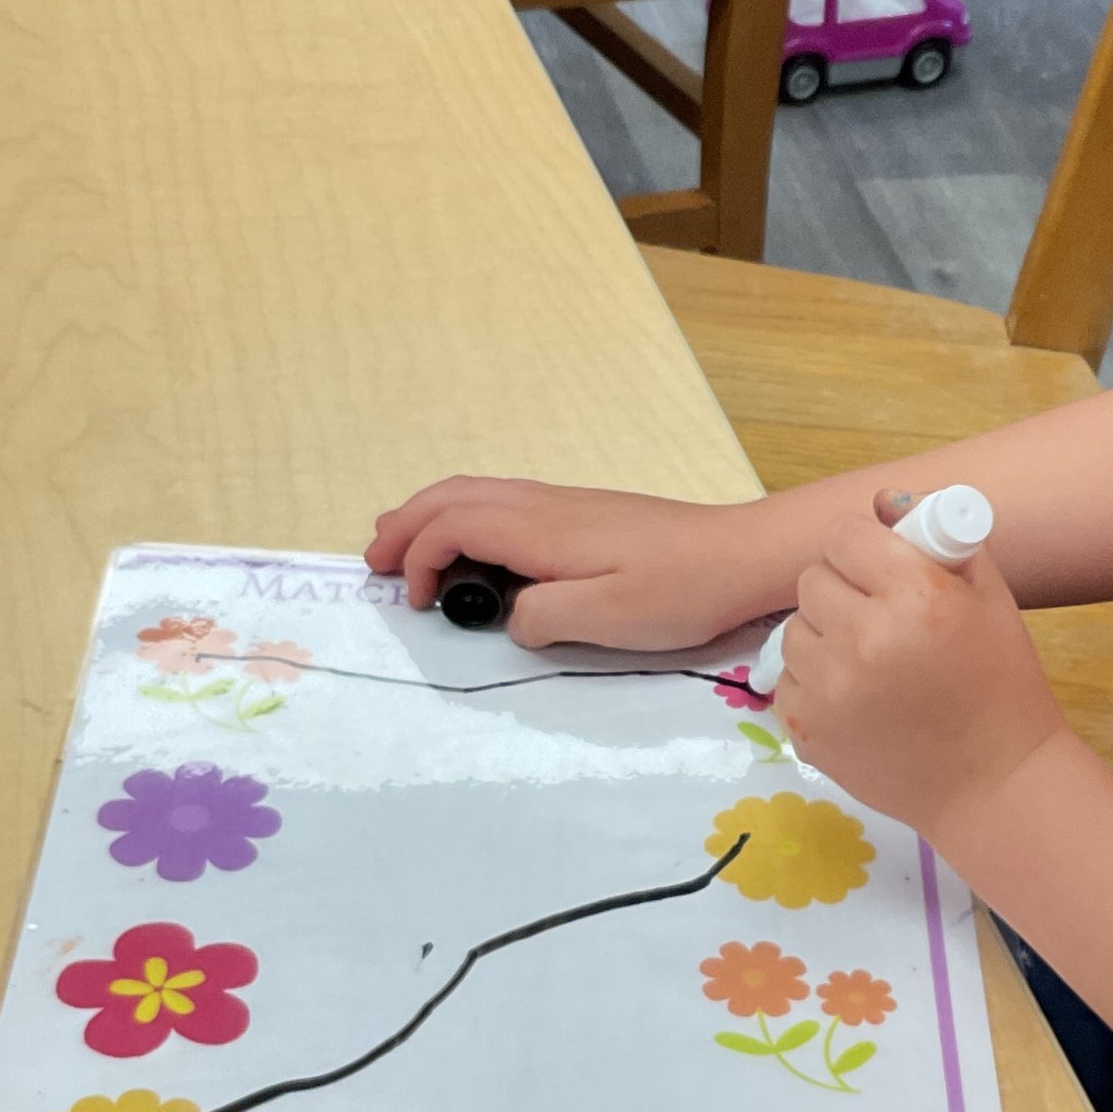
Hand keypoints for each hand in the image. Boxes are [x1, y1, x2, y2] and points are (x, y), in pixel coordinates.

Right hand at [367, 476, 785, 651]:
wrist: (740, 555)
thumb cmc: (679, 591)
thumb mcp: (607, 619)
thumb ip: (543, 618)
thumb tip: (510, 618)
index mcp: (543, 529)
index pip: (455, 526)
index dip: (422, 559)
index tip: (418, 604)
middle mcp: (546, 505)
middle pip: (455, 495)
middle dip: (406, 523)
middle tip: (373, 560)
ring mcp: (565, 504)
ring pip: (478, 492)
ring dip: (431, 514)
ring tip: (401, 543)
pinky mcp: (584, 515)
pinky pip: (503, 502)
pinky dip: (465, 516)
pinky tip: (471, 543)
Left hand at [775, 505, 1066, 840]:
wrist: (993, 785)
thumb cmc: (1001, 687)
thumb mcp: (992, 600)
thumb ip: (941, 538)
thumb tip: (883, 501)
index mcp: (915, 598)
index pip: (843, 535)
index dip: (863, 547)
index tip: (882, 568)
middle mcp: (864, 639)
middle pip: (813, 578)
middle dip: (844, 589)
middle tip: (880, 617)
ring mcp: (829, 690)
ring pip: (795, 629)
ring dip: (826, 635)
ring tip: (871, 661)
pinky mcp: (807, 730)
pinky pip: (789, 679)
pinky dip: (816, 682)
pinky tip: (860, 698)